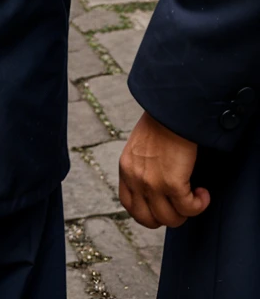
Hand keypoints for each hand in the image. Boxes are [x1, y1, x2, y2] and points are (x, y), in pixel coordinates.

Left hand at [119, 111, 210, 228]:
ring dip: (186, 212)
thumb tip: (157, 180)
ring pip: (170, 218)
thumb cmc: (161, 122)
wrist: (171, 109)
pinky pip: (188, 208)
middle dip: (168, 217)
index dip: (148, 213)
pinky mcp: (172, 183)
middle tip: (182, 204)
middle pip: (149, 219)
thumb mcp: (140, 145)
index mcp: (126, 168)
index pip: (130, 206)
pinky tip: (203, 194)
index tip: (162, 207)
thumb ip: (142, 164)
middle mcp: (136, 179)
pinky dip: (199, 204)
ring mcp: (153, 184)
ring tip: (195, 197)